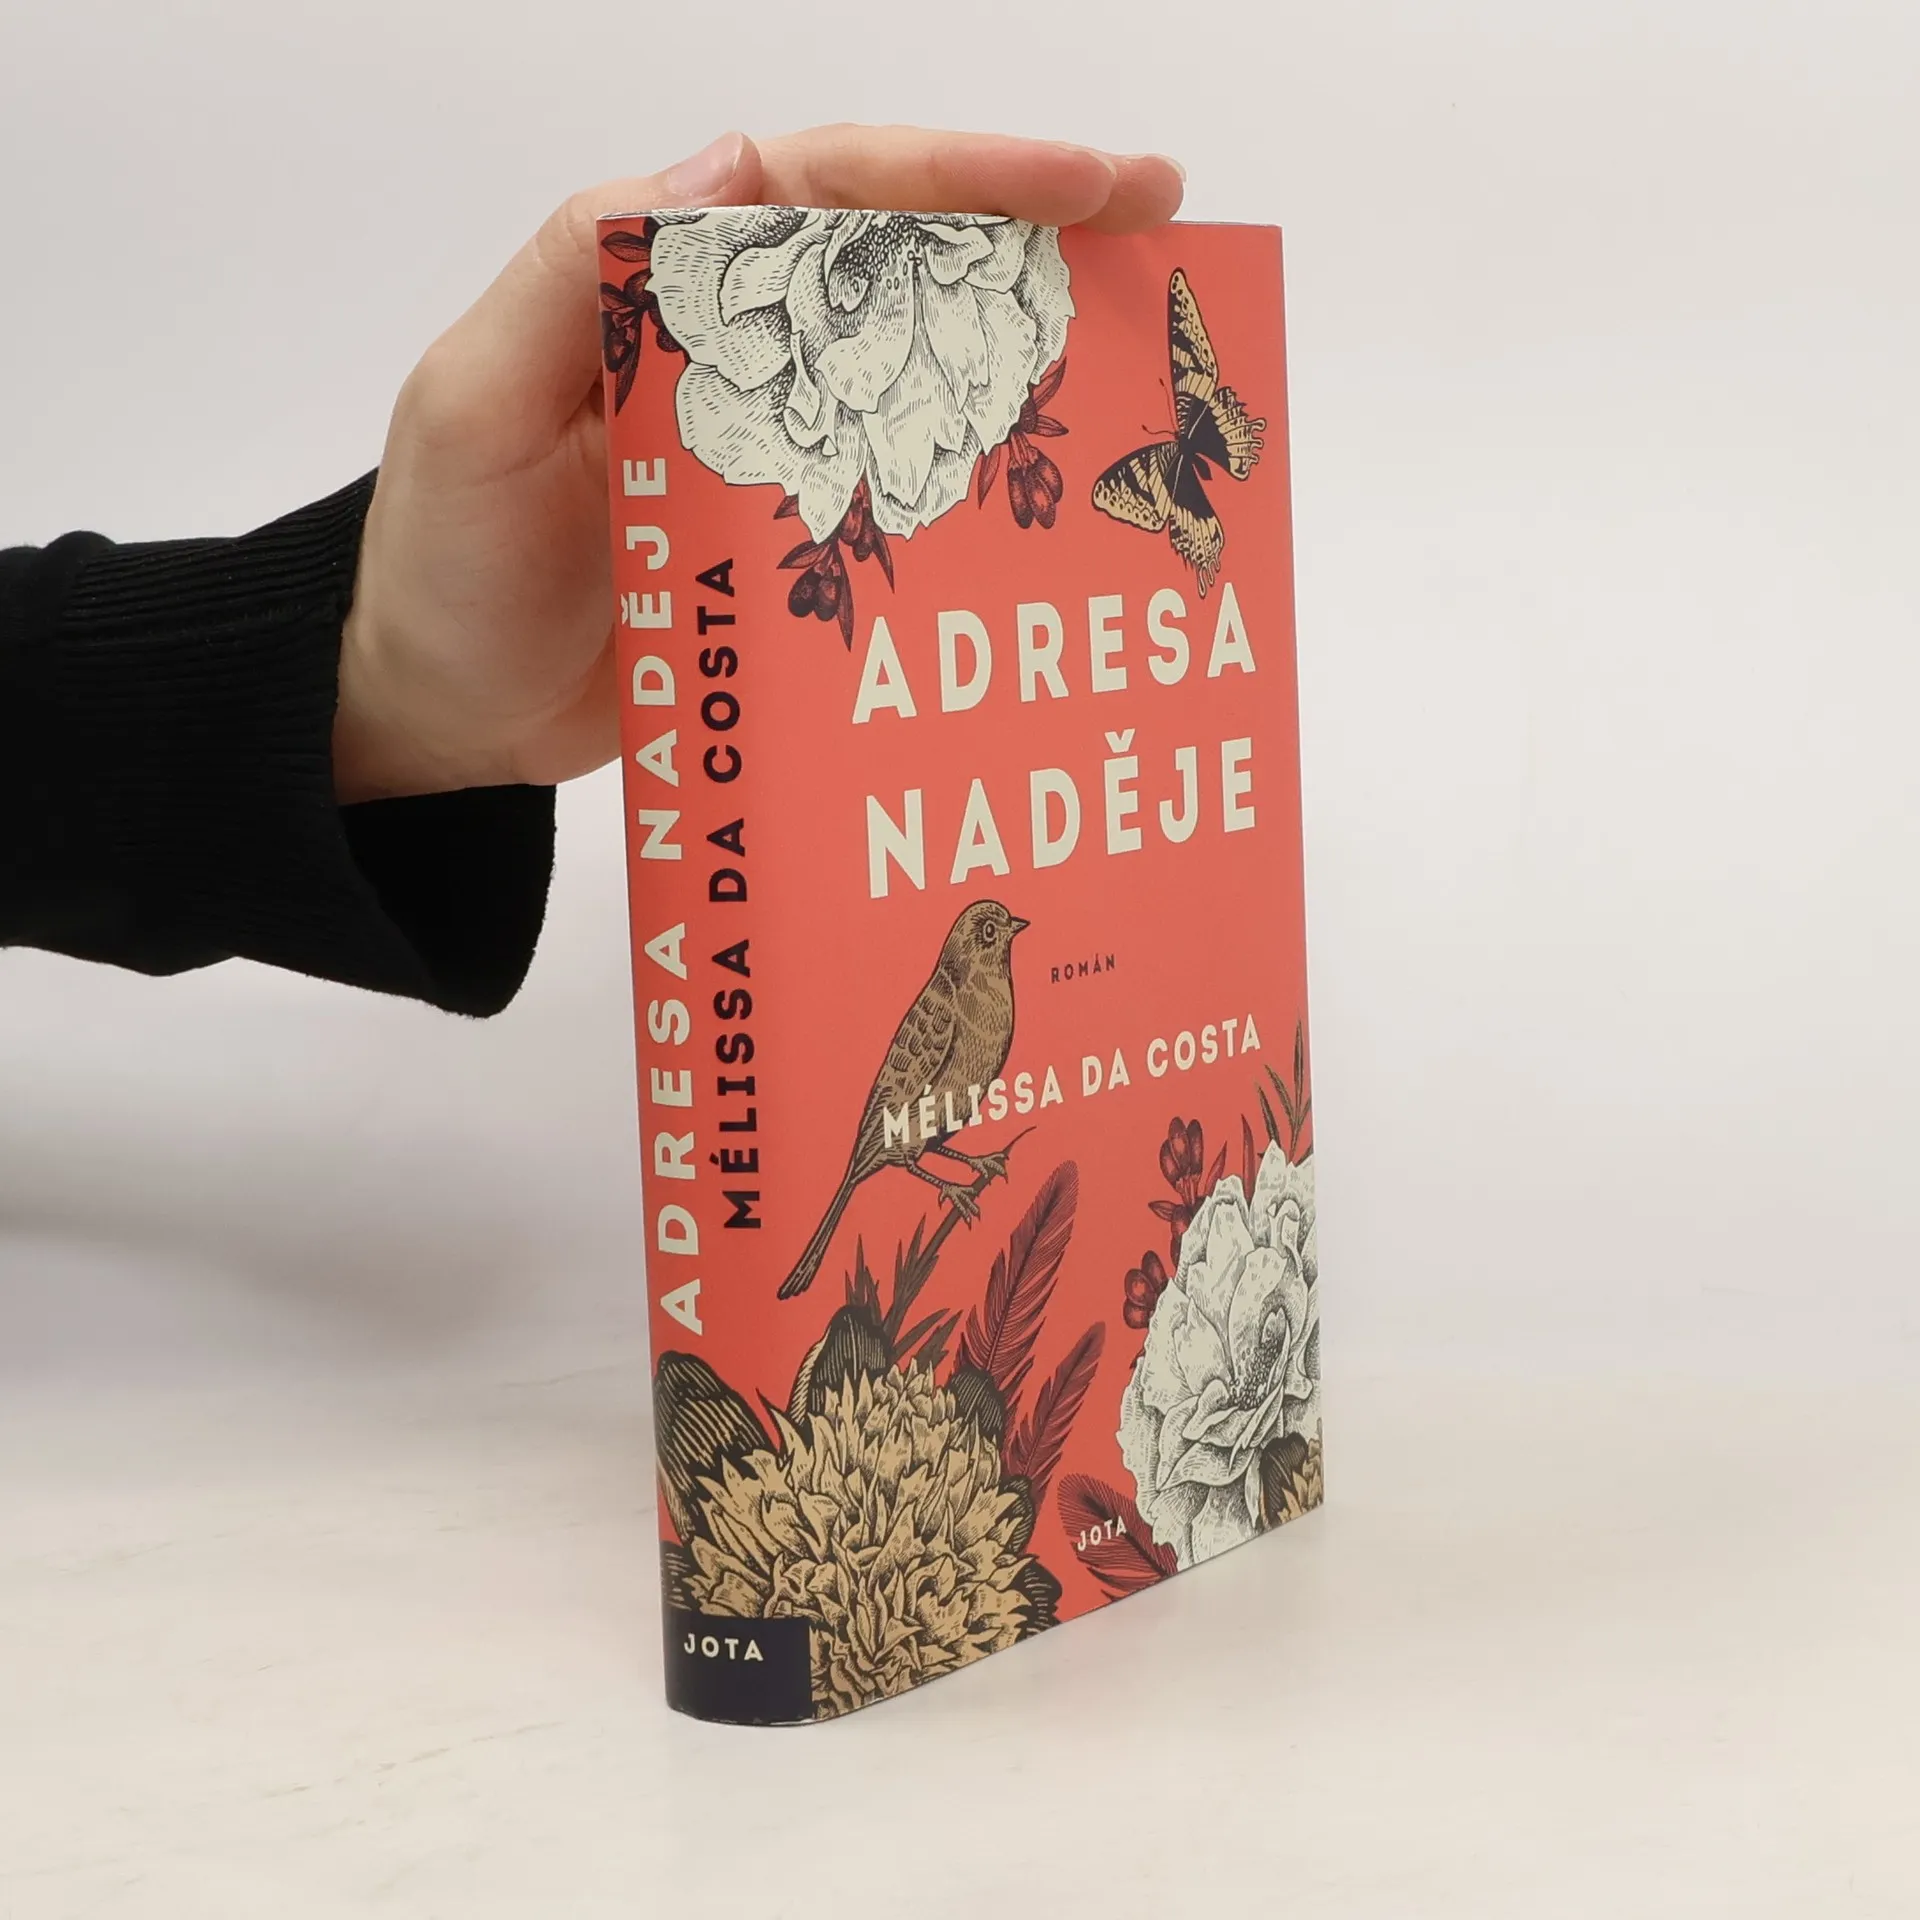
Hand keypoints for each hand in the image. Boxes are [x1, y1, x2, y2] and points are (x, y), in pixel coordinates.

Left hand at [332, 127, 1184, 802]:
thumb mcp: (473, 404)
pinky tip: (1057, 495)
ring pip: (917, 373)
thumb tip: (730, 165)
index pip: (827, 193)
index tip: (1083, 186)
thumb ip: (576, 277)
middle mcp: (734, 355)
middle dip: (1031, 235)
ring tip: (1141, 348)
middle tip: (1162, 230)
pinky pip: (902, 496)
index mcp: (663, 288)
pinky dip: (980, 487)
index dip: (961, 175)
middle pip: (899, 265)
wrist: (441, 716)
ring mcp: (771, 453)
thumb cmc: (443, 563)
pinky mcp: (791, 546)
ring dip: (1027, 351)